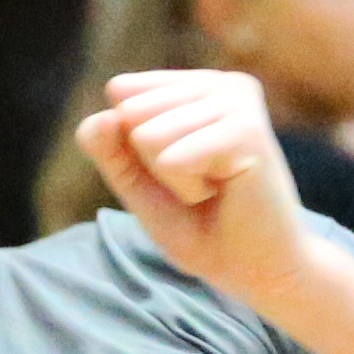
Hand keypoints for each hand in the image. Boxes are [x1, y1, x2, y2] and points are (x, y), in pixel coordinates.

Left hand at [75, 72, 312, 312]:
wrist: (255, 268)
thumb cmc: (201, 224)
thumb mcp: (138, 184)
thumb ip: (109, 148)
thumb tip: (98, 116)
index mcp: (200, 86)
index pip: (121, 94)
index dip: (134, 149)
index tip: (180, 170)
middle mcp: (224, 84)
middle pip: (130, 112)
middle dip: (153, 164)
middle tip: (200, 185)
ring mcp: (239, 102)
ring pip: (148, 136)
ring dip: (173, 179)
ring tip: (214, 189)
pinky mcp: (247, 130)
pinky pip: (171, 159)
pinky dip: (187, 189)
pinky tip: (224, 192)